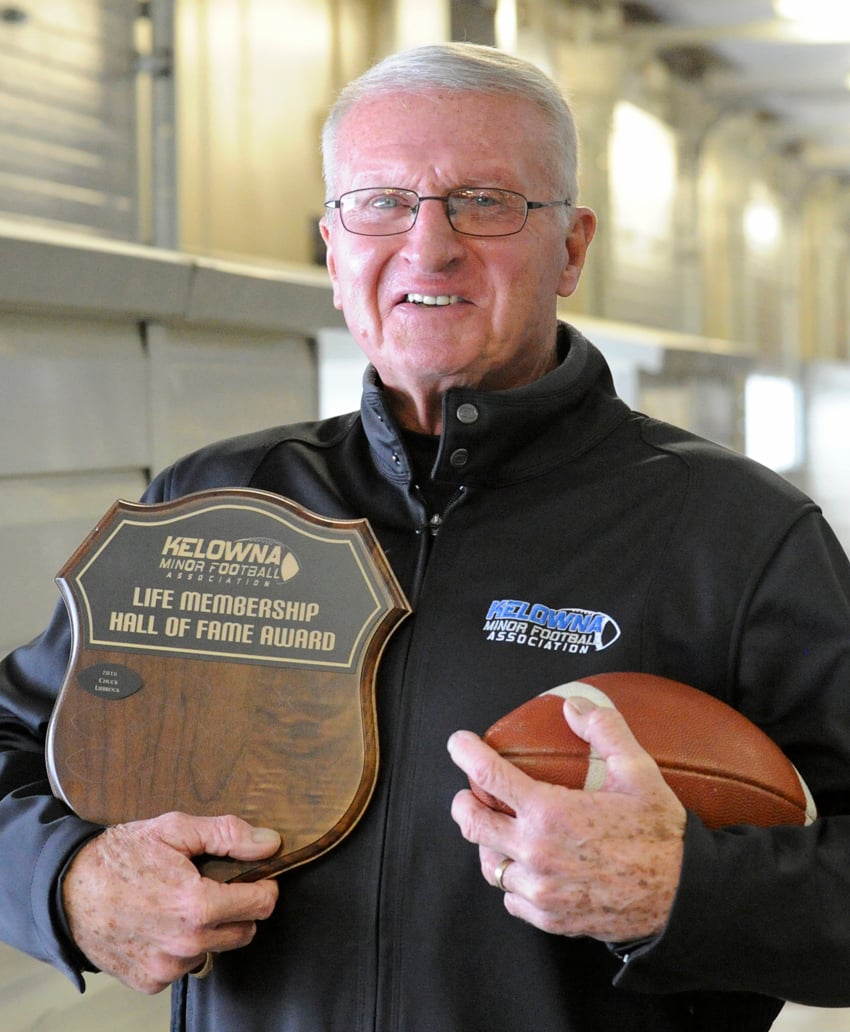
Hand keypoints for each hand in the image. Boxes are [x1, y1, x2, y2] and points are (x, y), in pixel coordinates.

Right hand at [62, 811, 280, 992]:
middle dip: (238, 908)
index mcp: (196, 905)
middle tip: (213, 886)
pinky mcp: (150, 982)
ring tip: (179, 902)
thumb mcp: (175, 828)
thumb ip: (228, 834)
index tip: (255, 876)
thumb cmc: (120, 856)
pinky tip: (161, 923)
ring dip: (208, 929)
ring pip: (215, 949)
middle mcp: (185, 943)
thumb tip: (270, 842)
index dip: (264, 886)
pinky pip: (185, 965)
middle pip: (244, 931)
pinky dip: (182, 947)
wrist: (65, 890)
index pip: (261, 905)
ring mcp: (167, 967)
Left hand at [448, 695, 685, 942]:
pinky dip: (511, 880)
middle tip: (472, 792)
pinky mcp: (549, 917)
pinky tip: (525, 866)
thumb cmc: (661, 835)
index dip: (466, 753)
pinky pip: (511, 898)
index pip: (488, 775)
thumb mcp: (639, 771)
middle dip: (464, 801)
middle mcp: (536, 851)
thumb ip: (604, 730)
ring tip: (500, 830)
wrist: (683, 898)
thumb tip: (574, 705)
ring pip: (489, 864)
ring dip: (488, 843)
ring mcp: (540, 888)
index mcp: (550, 811)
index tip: (458, 744)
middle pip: (472, 822)